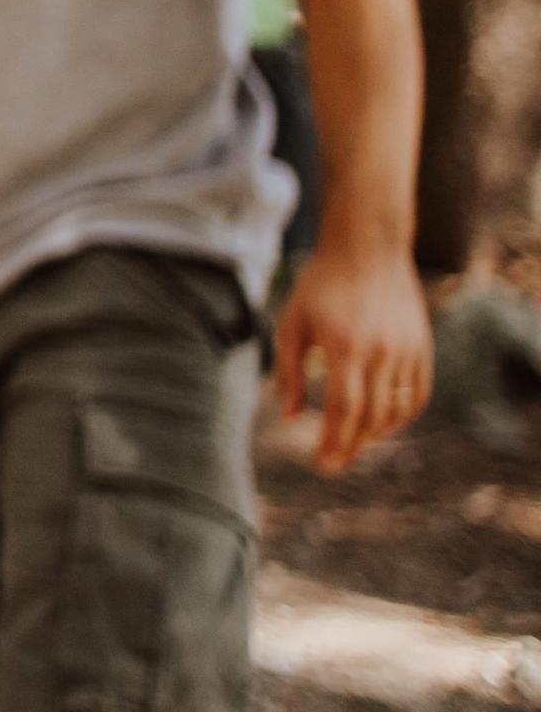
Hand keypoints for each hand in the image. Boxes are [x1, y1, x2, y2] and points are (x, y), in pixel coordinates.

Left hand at [274, 231, 432, 474]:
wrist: (367, 248)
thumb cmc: (319, 285)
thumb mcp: (292, 323)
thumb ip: (289, 372)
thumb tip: (289, 417)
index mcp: (345, 346)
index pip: (343, 409)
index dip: (332, 441)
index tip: (320, 463)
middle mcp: (381, 351)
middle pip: (370, 416)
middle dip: (350, 446)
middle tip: (331, 463)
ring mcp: (407, 349)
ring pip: (396, 410)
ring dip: (374, 434)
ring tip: (351, 444)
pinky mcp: (422, 347)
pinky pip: (417, 394)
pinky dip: (401, 415)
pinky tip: (380, 423)